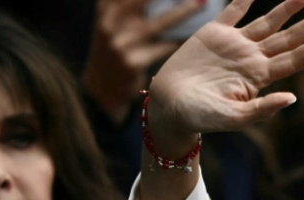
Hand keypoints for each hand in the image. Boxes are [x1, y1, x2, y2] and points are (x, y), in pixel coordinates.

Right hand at [83, 0, 203, 122]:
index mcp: (106, 8)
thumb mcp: (113, 21)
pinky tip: (197, 35)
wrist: (101, 87)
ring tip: (202, 3)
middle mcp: (110, 22)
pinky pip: (164, 48)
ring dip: (183, 12)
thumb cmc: (115, 47)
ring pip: (158, 23)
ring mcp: (120, 43)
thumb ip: (129, 5)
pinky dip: (180, 40)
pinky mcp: (132, 62)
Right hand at [148, 0, 303, 140]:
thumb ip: (261, 110)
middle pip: (287, 39)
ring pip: (267, 22)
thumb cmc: (201, 117)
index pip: (292, 61)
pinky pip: (234, 10)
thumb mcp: (232, 117)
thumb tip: (292, 99)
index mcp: (259, 78)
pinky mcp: (215, 33)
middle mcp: (252, 59)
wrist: (170, 106)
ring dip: (286, 8)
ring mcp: (235, 44)